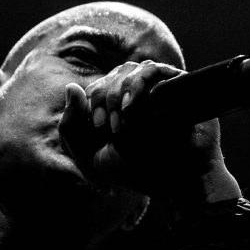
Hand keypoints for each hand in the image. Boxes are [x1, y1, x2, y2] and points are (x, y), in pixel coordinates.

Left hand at [59, 60, 241, 207]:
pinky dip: (137, 85)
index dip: (92, 100)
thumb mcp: (91, 157)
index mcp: (116, 107)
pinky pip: (154, 69)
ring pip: (131, 68)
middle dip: (104, 97)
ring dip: (119, 92)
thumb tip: (71, 87)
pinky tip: (131, 107)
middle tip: (108, 127)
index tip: (97, 127)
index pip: (97, 87)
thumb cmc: (136, 171)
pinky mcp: (178, 84)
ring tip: (122, 121)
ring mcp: (158, 86)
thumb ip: (71, 127)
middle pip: (112, 74)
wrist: (175, 181)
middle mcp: (137, 93)